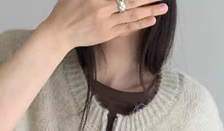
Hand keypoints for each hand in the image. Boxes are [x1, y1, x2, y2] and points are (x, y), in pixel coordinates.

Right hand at [43, 0, 168, 48]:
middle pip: (131, 1)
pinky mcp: (106, 35)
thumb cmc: (66, 10)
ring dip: (149, 12)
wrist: (59, 33)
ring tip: (163, 8)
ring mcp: (105, 24)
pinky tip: (151, 20)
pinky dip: (139, 24)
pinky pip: (126, 29)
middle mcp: (102, 9)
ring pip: (132, 16)